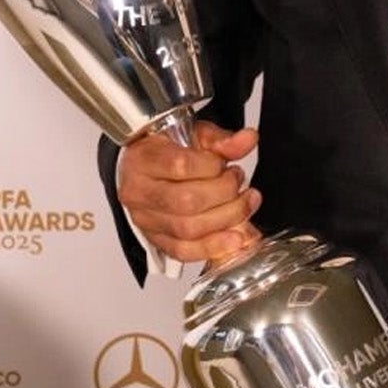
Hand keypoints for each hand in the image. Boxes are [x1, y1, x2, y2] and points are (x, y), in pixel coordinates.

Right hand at [116, 120, 260, 263]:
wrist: (148, 170)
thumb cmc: (169, 152)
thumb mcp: (194, 136)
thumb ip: (222, 140)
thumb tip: (247, 139)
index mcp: (145, 160)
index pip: (181, 166)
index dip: (213, 166)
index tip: (225, 164)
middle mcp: (139, 192)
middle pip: (187, 201)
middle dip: (226, 194)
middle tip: (239, 183)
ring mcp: (145, 219)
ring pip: (188, 229)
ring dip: (228, 218)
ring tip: (244, 204)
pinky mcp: (156, 240)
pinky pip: (183, 251)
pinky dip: (214, 247)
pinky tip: (235, 238)